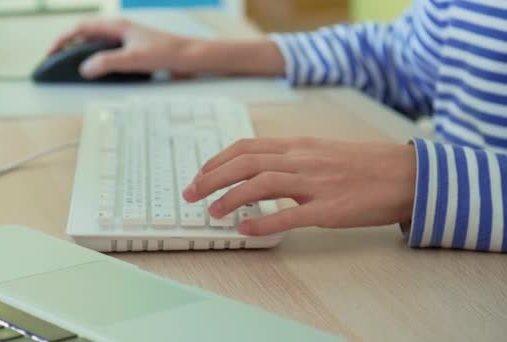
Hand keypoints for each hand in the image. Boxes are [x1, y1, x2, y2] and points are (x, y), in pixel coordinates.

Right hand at [47, 18, 192, 78]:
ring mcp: (126, 41)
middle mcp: (120, 31)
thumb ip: (107, 63)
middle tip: (56, 62)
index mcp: (117, 26)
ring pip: (96, 45)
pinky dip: (97, 62)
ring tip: (71, 68)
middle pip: (85, 35)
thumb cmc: (167, 52)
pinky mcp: (133, 51)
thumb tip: (85, 68)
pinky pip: (108, 54)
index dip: (62, 40)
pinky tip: (97, 73)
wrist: (190, 58)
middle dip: (68, 47)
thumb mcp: (133, 59)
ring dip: (82, 55)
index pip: (80, 28)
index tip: (51, 54)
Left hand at [182, 137, 416, 235]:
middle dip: (212, 178)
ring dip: (230, 198)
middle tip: (191, 193)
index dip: (217, 160)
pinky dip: (262, 221)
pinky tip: (246, 228)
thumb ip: (291, 158)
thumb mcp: (321, 152)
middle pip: (245, 163)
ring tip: (213, 211)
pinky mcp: (329, 208)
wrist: (404, 175)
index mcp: (298, 146)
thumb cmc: (363, 165)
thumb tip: (259, 170)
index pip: (247, 147)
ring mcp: (315, 183)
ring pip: (260, 184)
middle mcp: (302, 160)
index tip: (201, 173)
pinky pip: (289, 214)